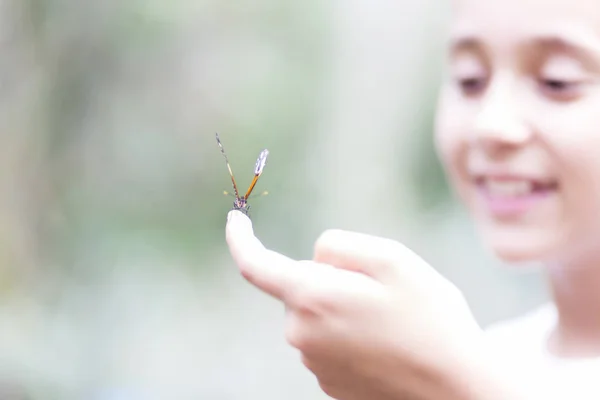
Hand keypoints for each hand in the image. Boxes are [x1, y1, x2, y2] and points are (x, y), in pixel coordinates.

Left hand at [225, 210, 488, 399]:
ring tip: (391, 322)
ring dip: (344, 307)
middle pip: (301, 286)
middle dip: (331, 277)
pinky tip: (387, 344)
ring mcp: (314, 364)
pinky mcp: (329, 383)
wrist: (457, 390)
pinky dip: (350, 333)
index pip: (255, 266)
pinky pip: (330, 341)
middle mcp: (301, 335)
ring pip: (318, 313)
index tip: (233, 221)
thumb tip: (314, 257)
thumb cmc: (430, 319)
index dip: (240, 240)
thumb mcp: (393, 260)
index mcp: (311, 299)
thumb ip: (340, 246)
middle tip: (382, 290)